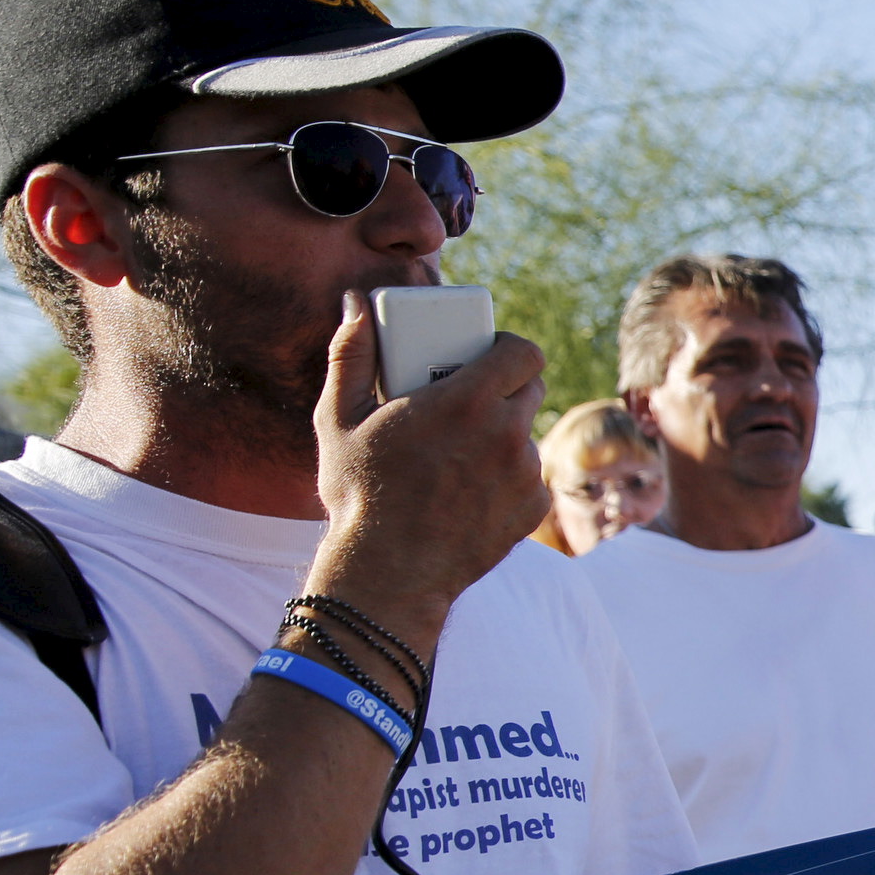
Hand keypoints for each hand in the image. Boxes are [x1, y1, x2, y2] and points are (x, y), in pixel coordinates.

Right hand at [306, 291, 551, 644]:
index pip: (524, 351)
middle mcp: (508, 433)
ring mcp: (526, 473)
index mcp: (469, 400)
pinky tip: (469, 489)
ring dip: (503, 434)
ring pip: (526, 434)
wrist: (389, 571)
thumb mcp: (340, 418)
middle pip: (531, 387)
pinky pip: (529, 477)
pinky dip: (507, 477)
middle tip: (470, 397)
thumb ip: (352, 353)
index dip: (508, 348)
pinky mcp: (534, 509)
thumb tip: (356, 303)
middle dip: (505, 385)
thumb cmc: (359, 492)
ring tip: (461, 450)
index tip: (486, 354)